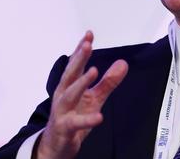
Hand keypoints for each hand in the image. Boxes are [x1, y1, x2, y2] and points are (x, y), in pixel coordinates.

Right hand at [36, 31, 127, 158]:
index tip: (89, 35)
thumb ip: (108, 81)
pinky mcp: (65, 128)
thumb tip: (123, 63)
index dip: (81, 49)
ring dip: (80, 83)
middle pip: (70, 74)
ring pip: (69, 95)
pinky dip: (86, 120)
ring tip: (93, 71)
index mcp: (69, 86)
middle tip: (87, 45)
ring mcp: (62, 112)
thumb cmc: (72, 117)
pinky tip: (98, 116)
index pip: (75, 64)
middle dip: (78, 59)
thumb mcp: (94, 98)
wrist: (56, 145)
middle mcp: (63, 96)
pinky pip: (75, 123)